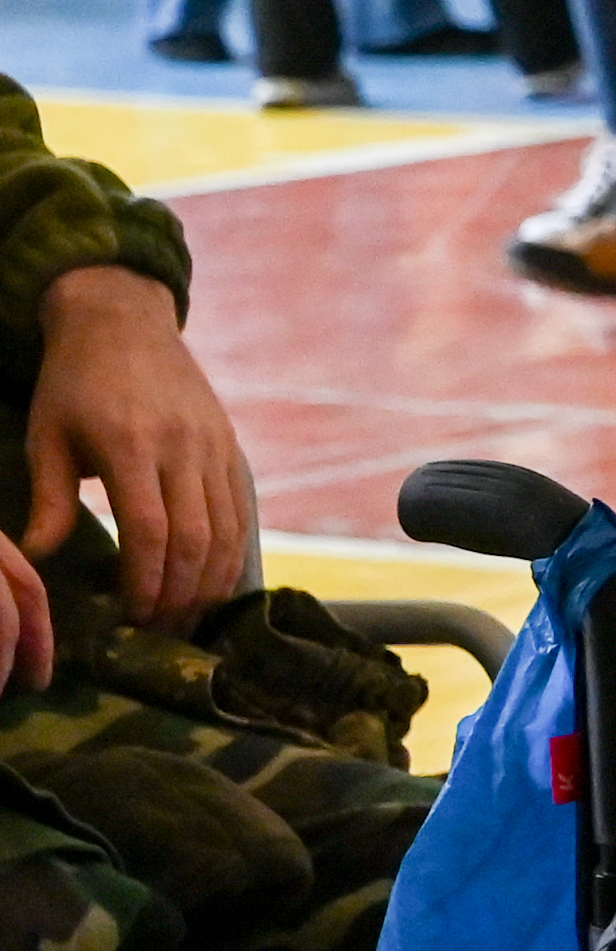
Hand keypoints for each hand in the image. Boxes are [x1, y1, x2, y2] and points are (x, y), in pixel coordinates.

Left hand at [29, 263, 250, 644]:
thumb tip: (39, 559)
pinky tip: (218, 582)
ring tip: (188, 617)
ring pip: (228, 529)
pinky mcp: (231, 447)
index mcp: (131, 444)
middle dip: (181, 593)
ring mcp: (214, 446)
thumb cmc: (74, 383)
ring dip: (211, 581)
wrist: (123, 321)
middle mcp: (183, 447)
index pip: (150, 528)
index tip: (131, 614)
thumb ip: (50, 500)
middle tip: (161, 629)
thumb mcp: (47, 437)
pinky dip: (234, 552)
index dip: (146, 580)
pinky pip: (242, 510)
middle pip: (196, 537)